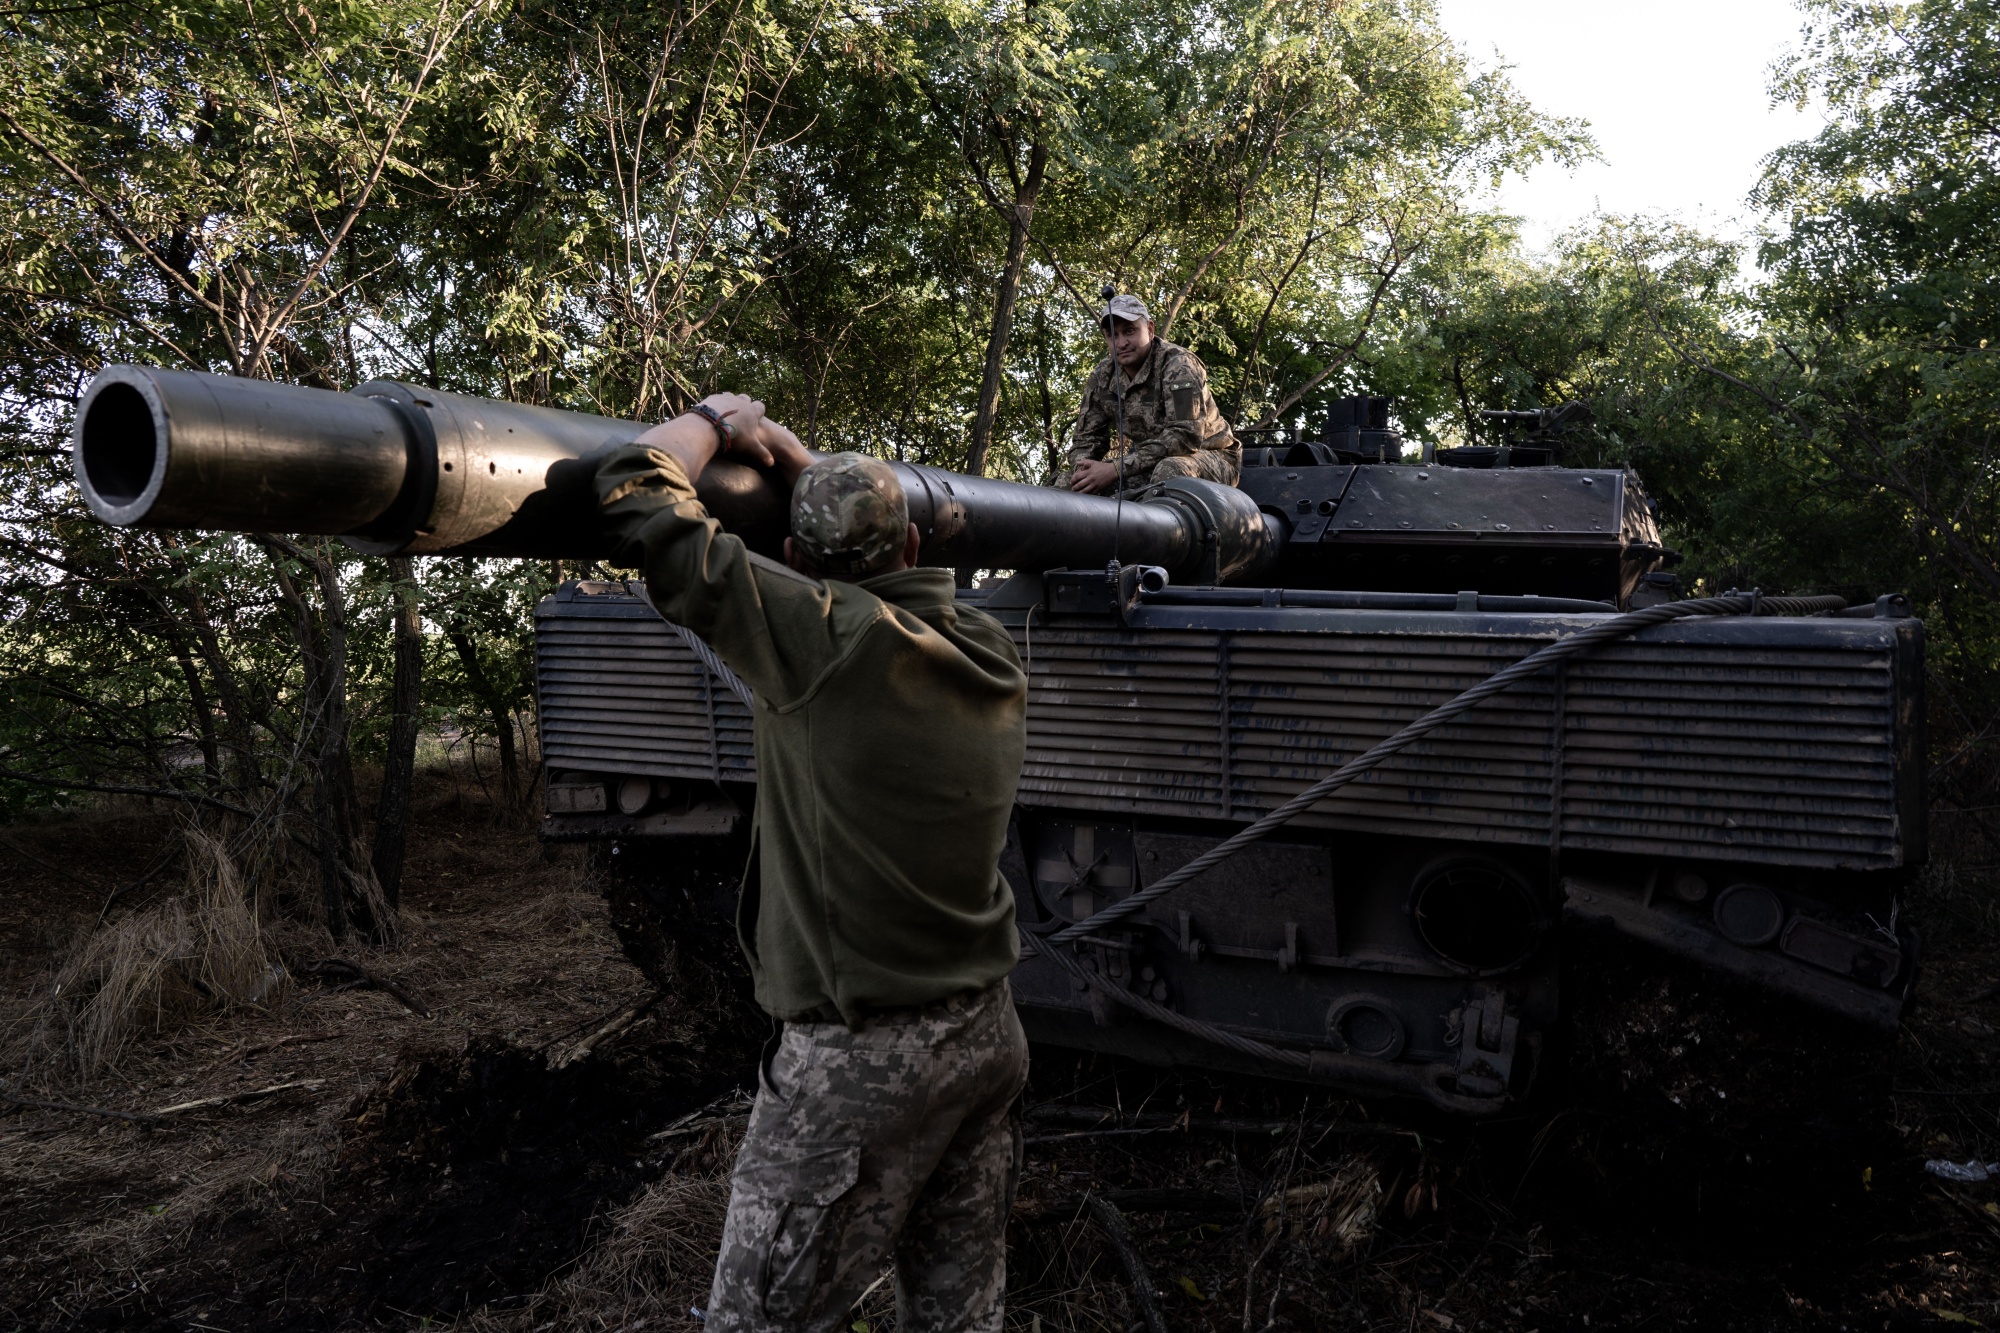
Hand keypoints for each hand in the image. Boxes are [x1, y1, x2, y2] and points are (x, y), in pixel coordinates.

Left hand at [696, 394, 811, 484]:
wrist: (712, 424)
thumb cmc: (735, 435)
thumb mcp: (750, 446)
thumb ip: (761, 453)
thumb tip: (772, 463)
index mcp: (752, 411)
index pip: (760, 406)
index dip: (760, 410)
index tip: (759, 415)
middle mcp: (740, 401)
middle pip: (746, 398)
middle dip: (745, 403)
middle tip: (742, 413)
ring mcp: (726, 398)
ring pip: (731, 396)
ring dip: (730, 401)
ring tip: (727, 411)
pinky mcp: (713, 398)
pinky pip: (717, 398)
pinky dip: (717, 403)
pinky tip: (713, 412)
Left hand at [1069, 458, 1121, 493]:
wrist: (1113, 471)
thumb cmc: (1102, 466)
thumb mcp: (1093, 462)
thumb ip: (1084, 462)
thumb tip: (1077, 462)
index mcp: (1088, 472)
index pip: (1077, 477)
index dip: (1072, 480)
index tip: (1071, 482)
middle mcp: (1090, 479)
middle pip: (1079, 485)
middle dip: (1074, 488)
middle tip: (1073, 488)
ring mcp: (1094, 485)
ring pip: (1084, 491)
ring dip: (1079, 493)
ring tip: (1077, 493)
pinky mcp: (1098, 489)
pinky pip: (1091, 493)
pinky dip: (1087, 495)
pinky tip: (1084, 495)